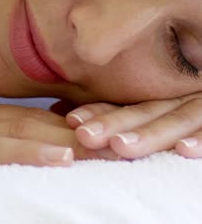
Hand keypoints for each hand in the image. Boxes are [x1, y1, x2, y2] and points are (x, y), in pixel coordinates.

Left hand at [64, 92, 201, 159]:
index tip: (72, 120)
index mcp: (165, 97)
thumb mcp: (158, 106)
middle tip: (84, 135)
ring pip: (178, 118)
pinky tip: (184, 151)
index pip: (131, 103)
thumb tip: (62, 112)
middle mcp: (185, 97)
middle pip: (149, 110)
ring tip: (121, 148)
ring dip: (151, 134)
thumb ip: (117, 110)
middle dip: (116, 124)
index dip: (102, 111)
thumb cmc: (186, 103)